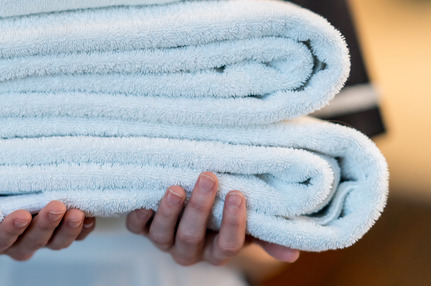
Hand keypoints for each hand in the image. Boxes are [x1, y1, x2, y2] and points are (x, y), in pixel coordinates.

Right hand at [0, 201, 95, 259]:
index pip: (1, 239)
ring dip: (68, 229)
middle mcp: (15, 244)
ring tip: (78, 212)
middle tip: (55, 205)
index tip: (20, 215)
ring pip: (55, 242)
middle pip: (32, 243)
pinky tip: (91, 215)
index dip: (11, 229)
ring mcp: (39, 239)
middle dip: (45, 225)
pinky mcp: (60, 232)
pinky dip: (84, 228)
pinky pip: (75, 236)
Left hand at [125, 172, 299, 265]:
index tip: (238, 195)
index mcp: (217, 250)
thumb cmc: (226, 207)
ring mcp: (164, 239)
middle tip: (208, 177)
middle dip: (200, 208)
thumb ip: (268, 233)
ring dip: (169, 211)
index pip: (228, 245)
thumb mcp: (250, 220)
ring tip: (176, 188)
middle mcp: (190, 249)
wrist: (193, 198)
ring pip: (163, 235)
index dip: (233, 224)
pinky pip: (137, 226)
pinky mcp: (143, 227)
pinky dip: (139, 214)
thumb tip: (292, 253)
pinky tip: (145, 197)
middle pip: (192, 237)